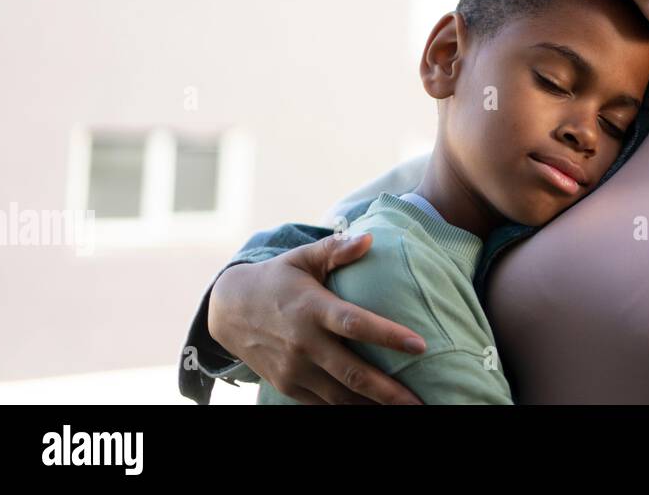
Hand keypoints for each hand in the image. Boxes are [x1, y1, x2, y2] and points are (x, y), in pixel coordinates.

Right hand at [207, 233, 426, 403]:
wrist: (228, 310)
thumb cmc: (277, 278)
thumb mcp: (302, 258)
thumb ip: (336, 249)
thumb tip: (370, 238)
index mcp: (312, 308)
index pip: (354, 324)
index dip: (388, 336)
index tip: (420, 345)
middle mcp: (303, 343)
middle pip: (353, 372)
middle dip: (389, 391)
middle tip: (421, 402)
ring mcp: (294, 369)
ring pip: (341, 395)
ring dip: (374, 405)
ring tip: (408, 409)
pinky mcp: (288, 386)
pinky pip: (324, 403)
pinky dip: (350, 407)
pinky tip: (374, 408)